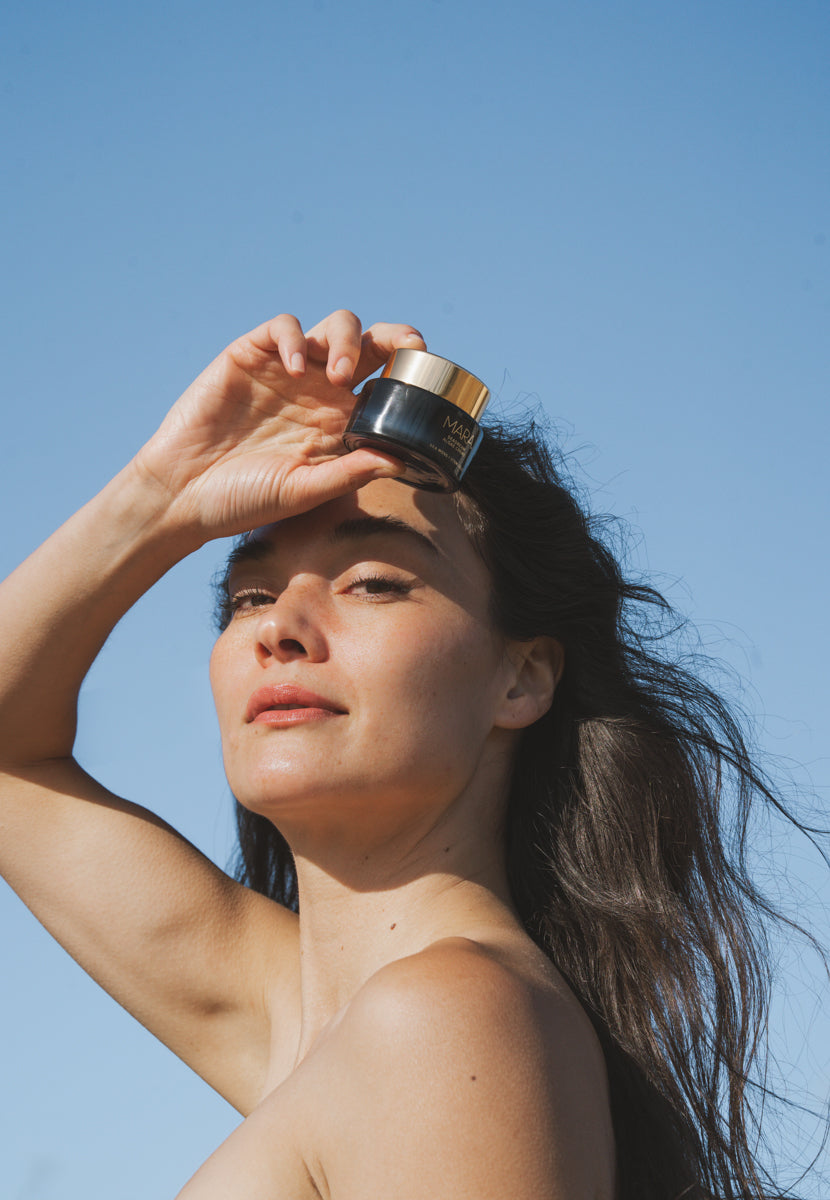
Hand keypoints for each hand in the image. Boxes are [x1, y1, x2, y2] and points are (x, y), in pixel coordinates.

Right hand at [131, 310, 426, 542]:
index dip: (409, 371)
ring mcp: (287, 371)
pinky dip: (296, 338)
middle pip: (369, 345)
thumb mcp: (305, 490)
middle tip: (404, 350)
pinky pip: (284, 328)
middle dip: (393, 338)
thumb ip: (350, 472)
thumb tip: (401, 459)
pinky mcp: (250, 356)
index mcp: (340, 421)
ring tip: (340, 375)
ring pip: (334, 327)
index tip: (426, 373)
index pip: (387, 383)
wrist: (183, 495)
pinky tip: (296, 368)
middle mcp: (320, 390)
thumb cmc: (245, 500)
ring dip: (347, 340)